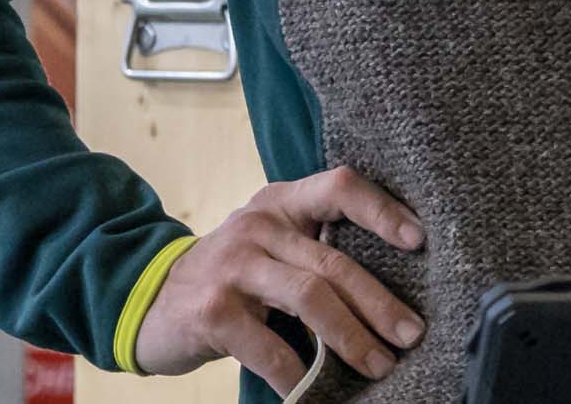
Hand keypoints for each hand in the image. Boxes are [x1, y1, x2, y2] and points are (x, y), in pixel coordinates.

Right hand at [134, 169, 426, 393]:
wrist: (150, 298)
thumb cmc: (230, 275)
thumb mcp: (268, 246)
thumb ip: (313, 251)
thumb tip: (389, 296)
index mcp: (280, 203)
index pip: (339, 187)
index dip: (382, 210)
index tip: (419, 241)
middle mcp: (258, 225)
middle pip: (333, 259)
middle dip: (379, 302)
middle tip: (412, 333)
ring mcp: (233, 266)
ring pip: (309, 297)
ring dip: (351, 337)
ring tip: (380, 365)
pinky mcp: (213, 311)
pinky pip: (270, 348)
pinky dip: (299, 377)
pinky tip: (315, 394)